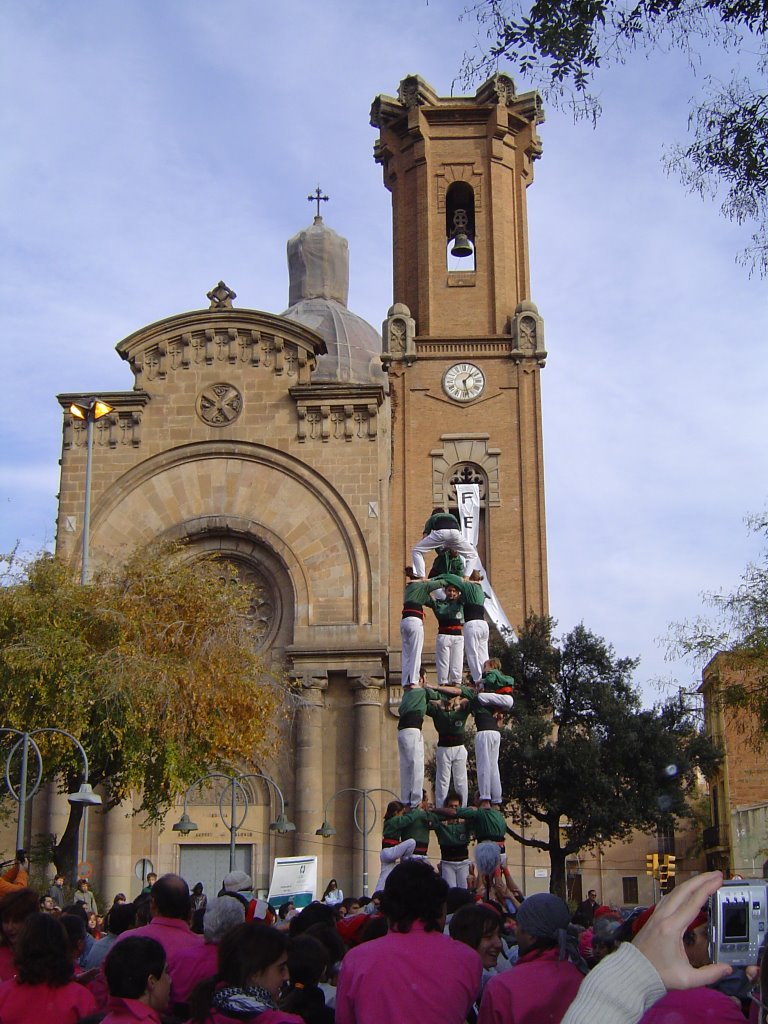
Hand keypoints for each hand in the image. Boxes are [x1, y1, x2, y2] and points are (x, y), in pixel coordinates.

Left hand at [632, 871, 731, 989]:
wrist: (633, 972)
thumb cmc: (659, 975)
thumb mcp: (687, 979)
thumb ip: (710, 974)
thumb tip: (728, 969)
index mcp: (672, 928)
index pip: (693, 903)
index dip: (707, 889)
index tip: (718, 880)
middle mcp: (663, 916)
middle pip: (683, 891)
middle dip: (701, 879)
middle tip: (716, 874)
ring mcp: (657, 915)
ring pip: (674, 892)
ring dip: (691, 883)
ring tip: (705, 879)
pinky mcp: (654, 917)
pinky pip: (669, 898)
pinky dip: (681, 891)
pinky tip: (688, 891)